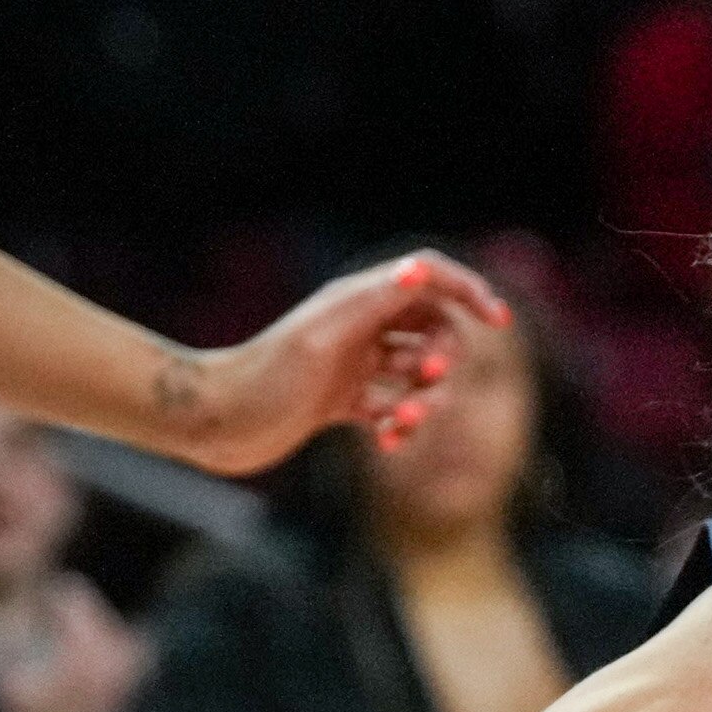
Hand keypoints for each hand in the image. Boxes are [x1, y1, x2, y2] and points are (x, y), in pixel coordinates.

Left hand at [188, 250, 510, 473]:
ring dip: (425, 402)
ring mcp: (353, 365)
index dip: (468, 291)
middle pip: (434, 330)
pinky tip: (388, 442)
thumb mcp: (324, 336)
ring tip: (404, 426)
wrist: (214, 419)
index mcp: (358, 301)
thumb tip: (422, 269)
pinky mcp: (342, 402)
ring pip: (417, 375)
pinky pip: (394, 409)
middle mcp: (359, 328)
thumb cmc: (264, 376)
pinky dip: (401, 426)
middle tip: (426, 382)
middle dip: (445, 360)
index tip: (497, 322)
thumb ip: (375, 301)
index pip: (428, 277)